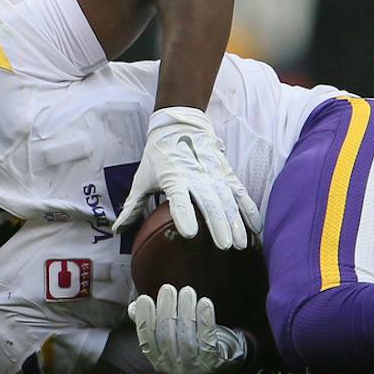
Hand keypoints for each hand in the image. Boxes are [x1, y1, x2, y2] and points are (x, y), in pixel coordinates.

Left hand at [114, 106, 261, 251]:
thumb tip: (117, 229)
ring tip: (240, 244)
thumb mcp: (142, 177)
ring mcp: (215, 175)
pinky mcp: (227, 174)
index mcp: (174, 177)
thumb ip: (133, 205)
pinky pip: (241, 193)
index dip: (184, 215)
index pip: (179, 198)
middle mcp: (197, 176)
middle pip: (210, 202)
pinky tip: (256, 229)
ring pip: (228, 200)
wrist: (180, 125)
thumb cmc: (158, 155)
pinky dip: (249, 210)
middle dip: (218, 225)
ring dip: (235, 222)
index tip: (190, 233)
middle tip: (224, 247)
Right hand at [127, 284, 251, 373]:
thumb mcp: (167, 331)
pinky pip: (208, 340)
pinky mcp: (213, 361)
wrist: (218, 357)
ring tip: (187, 290)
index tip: (145, 298)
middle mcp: (174, 368)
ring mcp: (194, 366)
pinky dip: (206, 320)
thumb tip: (133, 308)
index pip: (147, 340)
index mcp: (158, 361)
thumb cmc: (187, 338)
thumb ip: (151, 321)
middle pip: (166, 337)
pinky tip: (205, 302)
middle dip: (166, 310)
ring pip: (187, 338)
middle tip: (168, 288)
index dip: (144, 319)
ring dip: (186, 311)